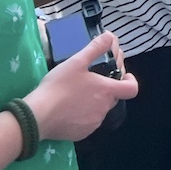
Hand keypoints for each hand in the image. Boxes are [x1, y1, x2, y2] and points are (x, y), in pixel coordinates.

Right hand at [23, 33, 137, 141]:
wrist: (38, 116)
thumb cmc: (59, 86)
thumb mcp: (76, 62)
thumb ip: (95, 48)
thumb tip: (110, 36)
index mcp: (106, 91)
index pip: (132, 89)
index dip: (130, 81)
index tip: (123, 76)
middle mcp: (104, 109)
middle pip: (114, 97)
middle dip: (107, 88)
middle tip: (92, 79)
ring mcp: (94, 123)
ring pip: (100, 110)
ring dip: (94, 101)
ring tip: (77, 93)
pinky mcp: (82, 134)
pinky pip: (88, 122)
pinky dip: (83, 114)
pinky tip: (69, 108)